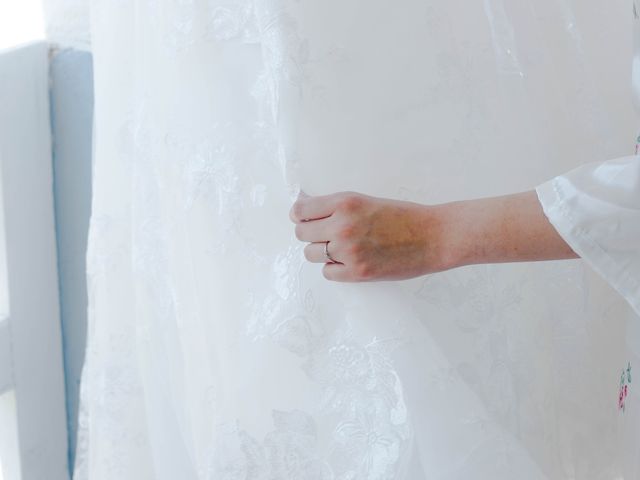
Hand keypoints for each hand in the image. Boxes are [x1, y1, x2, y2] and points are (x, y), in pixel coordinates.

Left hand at [289, 191, 449, 281]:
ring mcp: (349, 251)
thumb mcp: (365, 200)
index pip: (300, 210)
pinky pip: (327, 272)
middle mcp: (342, 226)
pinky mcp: (357, 272)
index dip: (300, 215)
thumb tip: (302, 208)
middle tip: (326, 234)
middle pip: (301, 233)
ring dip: (322, 252)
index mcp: (345, 203)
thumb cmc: (402, 216)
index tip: (305, 218)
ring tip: (342, 248)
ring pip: (311, 254)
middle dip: (311, 234)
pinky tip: (350, 260)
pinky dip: (335, 268)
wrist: (433, 236)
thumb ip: (335, 206)